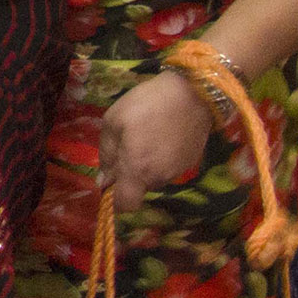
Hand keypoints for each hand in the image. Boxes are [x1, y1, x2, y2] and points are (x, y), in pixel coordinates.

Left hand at [98, 70, 214, 212]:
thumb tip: (104, 182)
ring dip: (147, 165)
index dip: (116, 201)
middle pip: (140, 188)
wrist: (193, 92)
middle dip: (130, 174)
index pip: (127, 205)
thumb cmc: (145, 104)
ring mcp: (179, 170)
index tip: (111, 184)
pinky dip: (162, 158)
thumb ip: (106, 155)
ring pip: (154, 177)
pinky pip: (169, 167)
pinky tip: (162, 135)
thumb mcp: (113, 122)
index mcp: (138, 170)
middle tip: (127, 145)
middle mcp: (160, 177)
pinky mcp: (192, 161)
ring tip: (147, 136)